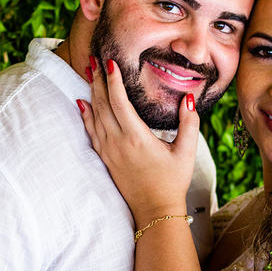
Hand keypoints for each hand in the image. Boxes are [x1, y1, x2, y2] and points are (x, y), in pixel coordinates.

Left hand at [78, 57, 197, 224]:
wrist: (154, 211)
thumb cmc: (172, 181)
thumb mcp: (186, 151)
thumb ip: (189, 123)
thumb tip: (189, 98)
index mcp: (136, 137)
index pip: (119, 101)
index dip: (113, 80)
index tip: (110, 62)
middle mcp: (118, 142)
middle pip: (102, 104)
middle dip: (97, 80)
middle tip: (93, 59)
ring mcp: (109, 151)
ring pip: (94, 115)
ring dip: (90, 93)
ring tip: (88, 73)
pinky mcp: (105, 159)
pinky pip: (91, 131)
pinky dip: (85, 115)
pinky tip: (82, 103)